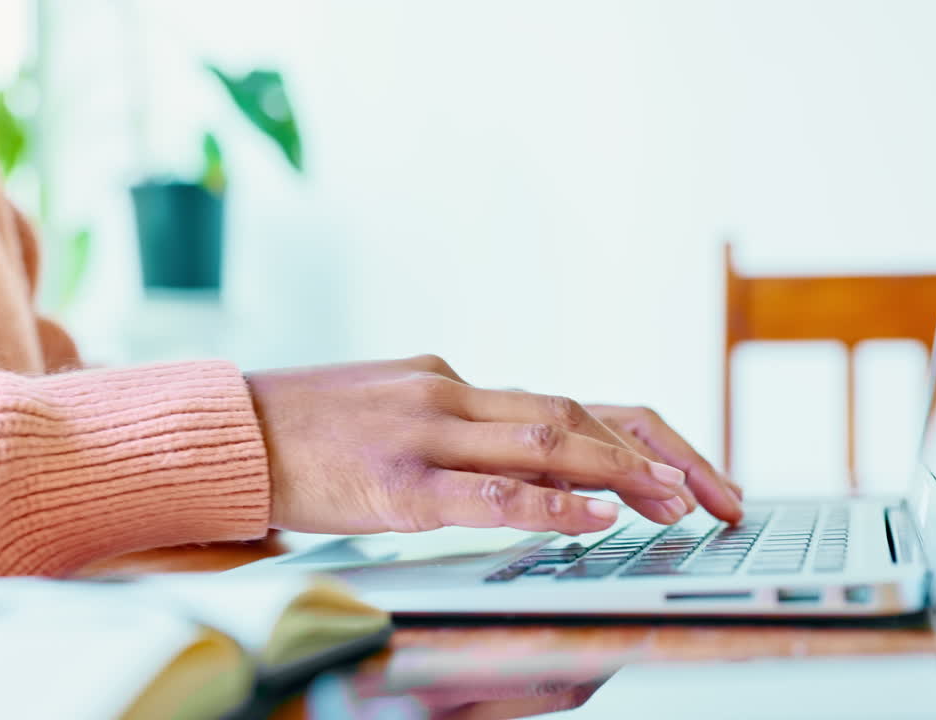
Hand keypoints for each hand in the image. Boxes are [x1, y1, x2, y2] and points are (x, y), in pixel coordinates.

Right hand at [246, 355, 740, 535]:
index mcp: (446, 378)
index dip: (632, 434)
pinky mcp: (396, 482)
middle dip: (650, 455)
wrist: (225, 433)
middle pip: (574, 412)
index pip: (562, 399)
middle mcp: (447, 392)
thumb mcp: (385, 411)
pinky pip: (489, 492)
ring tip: (678, 505)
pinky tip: (597, 520)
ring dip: (622, 472)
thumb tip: (511, 460)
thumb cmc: (301, 430)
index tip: (683, 468)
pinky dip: (551, 504)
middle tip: (710, 493)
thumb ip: (447, 426)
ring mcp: (423, 432)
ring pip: (546, 439)